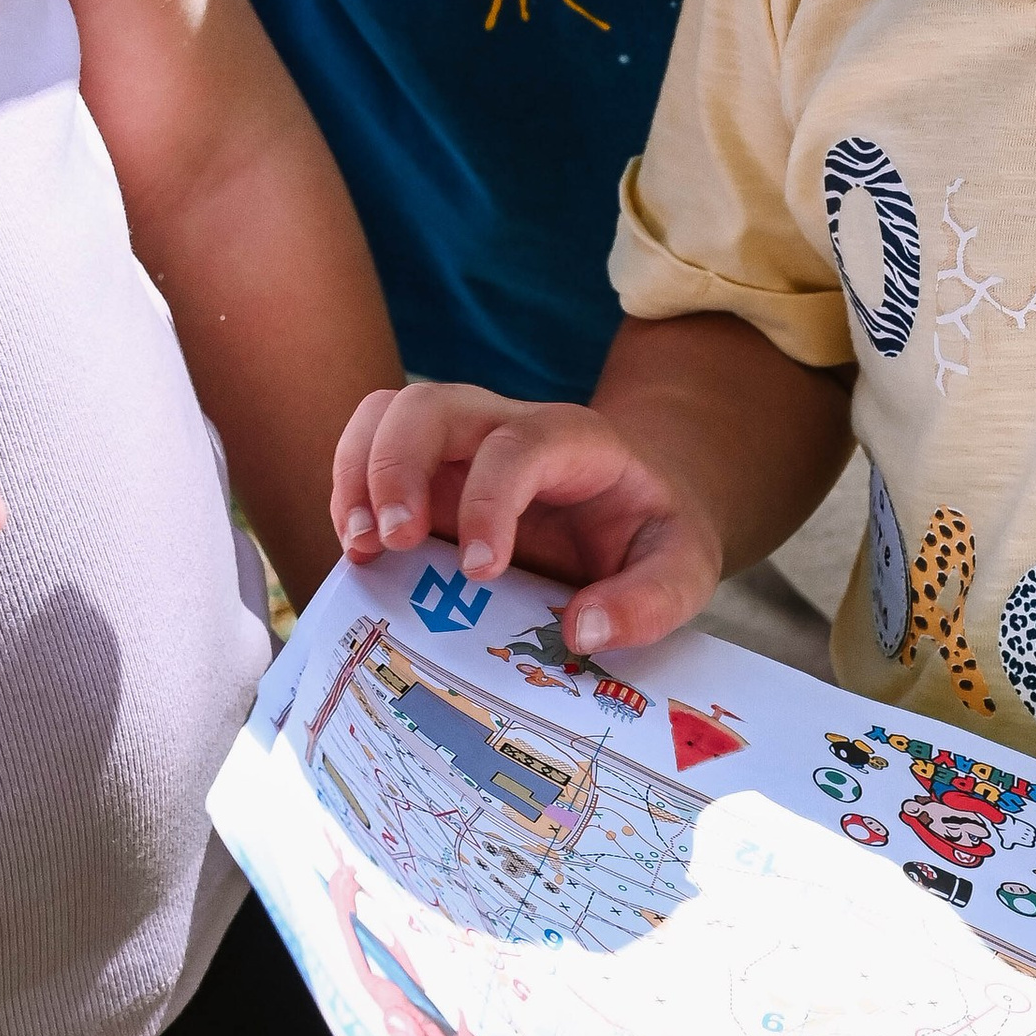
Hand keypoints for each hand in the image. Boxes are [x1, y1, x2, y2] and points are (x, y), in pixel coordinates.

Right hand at [330, 379, 718, 649]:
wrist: (639, 505)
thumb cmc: (654, 534)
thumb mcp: (685, 568)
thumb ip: (651, 599)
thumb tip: (582, 630)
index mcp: (575, 442)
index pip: (518, 446)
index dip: (490, 501)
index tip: (480, 571)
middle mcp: (506, 429)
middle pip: (432, 405)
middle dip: (398, 467)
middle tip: (395, 543)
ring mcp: (459, 448)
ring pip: (387, 415)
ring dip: (359, 474)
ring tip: (364, 548)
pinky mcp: (428, 478)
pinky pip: (369, 455)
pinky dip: (350, 496)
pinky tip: (363, 556)